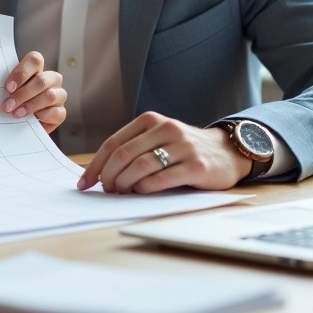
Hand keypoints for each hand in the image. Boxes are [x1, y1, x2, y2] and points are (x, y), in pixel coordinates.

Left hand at [2, 51, 66, 133]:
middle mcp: (51, 79)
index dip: (22, 73)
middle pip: (42, 80)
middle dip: (23, 94)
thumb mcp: (9, 91)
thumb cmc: (13, 102)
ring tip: (17, 113)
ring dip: (31, 105)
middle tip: (8, 105)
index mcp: (37, 69)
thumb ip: (8, 85)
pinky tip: (33, 119)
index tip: (8, 87)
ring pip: (50, 96)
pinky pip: (57, 112)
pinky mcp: (60, 112)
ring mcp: (58, 95)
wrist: (19, 124)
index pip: (35, 60)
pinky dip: (43, 115)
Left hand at [76, 112, 250, 193]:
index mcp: (151, 121)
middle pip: (124, 155)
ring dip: (124, 183)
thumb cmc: (184, 149)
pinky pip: (162, 179)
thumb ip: (134, 149)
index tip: (85, 182)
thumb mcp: (158, 138)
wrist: (227, 152)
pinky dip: (145, 188)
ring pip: (141, 166)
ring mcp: (183, 147)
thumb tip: (100, 173)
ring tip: (121, 192)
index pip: (114, 143)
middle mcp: (166, 129)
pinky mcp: (197, 166)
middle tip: (106, 190)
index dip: (96, 165)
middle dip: (108, 176)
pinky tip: (141, 192)